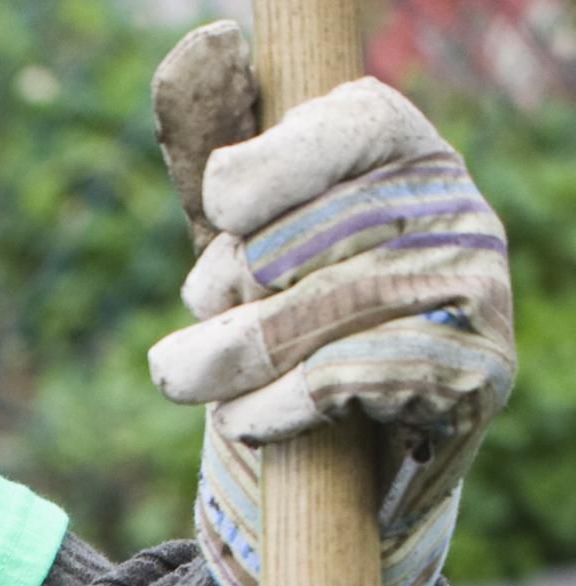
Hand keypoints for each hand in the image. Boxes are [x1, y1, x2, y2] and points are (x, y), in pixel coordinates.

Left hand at [149, 26, 515, 585]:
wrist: (362, 457)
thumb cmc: (291, 325)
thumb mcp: (249, 240)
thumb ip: (223, 160)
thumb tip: (200, 48)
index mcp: (408, 155)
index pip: (349, 124)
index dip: (266, 172)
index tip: (223, 206)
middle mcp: (458, 209)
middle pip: (307, 231)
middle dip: (225, 286)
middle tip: (189, 332)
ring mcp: (478, 289)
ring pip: (319, 310)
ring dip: (229, 357)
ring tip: (186, 374)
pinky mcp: (478, 373)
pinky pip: (353, 377)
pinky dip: (281, 405)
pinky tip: (254, 418)